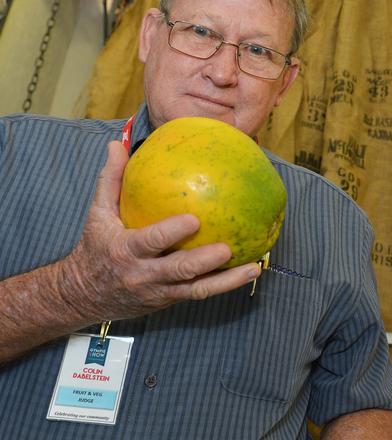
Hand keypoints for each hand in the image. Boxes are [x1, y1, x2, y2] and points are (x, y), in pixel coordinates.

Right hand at [61, 141, 261, 321]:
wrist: (86, 295)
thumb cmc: (97, 247)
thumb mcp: (97, 214)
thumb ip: (111, 180)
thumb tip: (116, 144)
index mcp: (125, 250)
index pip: (149, 242)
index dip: (170, 234)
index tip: (193, 220)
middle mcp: (144, 274)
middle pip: (178, 270)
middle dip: (203, 261)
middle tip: (227, 248)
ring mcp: (160, 290)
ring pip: (196, 289)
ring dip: (227, 280)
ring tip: (253, 266)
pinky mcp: (172, 299)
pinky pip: (201, 292)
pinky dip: (226, 284)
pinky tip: (250, 270)